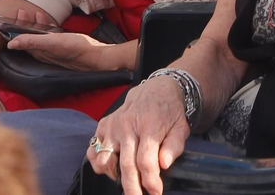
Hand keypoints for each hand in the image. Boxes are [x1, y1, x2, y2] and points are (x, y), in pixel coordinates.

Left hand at [7, 13, 121, 71]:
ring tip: (35, 14)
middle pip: (30, 38)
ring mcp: (55, 51)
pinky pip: (51, 37)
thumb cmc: (76, 49)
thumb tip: (11, 43)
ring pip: (40, 37)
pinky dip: (47, 28)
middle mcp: (45, 53)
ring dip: (36, 25)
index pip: (22, 41)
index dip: (16, 28)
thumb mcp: (52, 42)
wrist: (97, 56)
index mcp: (40, 52)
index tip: (15, 15)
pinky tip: (50, 24)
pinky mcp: (64, 48)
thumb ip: (32, 41)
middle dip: (25, 24)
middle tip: (23, 12)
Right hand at [88, 77, 190, 194]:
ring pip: (106, 160)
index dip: (150, 181)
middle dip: (133, 188)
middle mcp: (128, 125)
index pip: (146, 161)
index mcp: (149, 125)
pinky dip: (100, 165)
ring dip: (115, 176)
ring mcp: (113, 126)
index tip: (155, 192)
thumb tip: (164, 164)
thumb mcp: (180, 127)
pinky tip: (113, 168)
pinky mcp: (103, 126)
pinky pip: (94, 152)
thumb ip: (174, 146)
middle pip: (126, 165)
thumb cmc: (169, 112)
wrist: (155, 89)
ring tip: (128, 180)